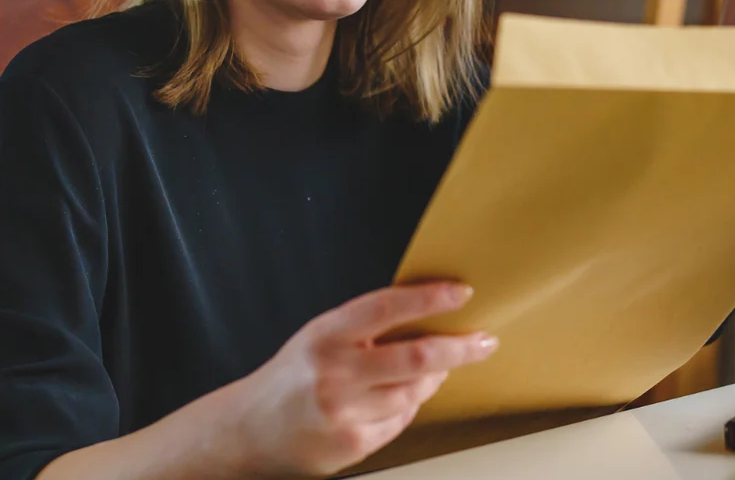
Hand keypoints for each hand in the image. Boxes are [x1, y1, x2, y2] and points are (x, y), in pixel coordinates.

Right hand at [231, 282, 497, 476]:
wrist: (249, 429)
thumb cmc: (293, 376)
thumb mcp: (321, 336)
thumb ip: (365, 327)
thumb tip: (427, 318)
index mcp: (327, 333)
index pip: (386, 307)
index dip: (428, 298)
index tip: (461, 292)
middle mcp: (335, 371)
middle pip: (416, 357)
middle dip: (460, 347)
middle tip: (484, 340)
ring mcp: (343, 411)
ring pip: (415, 391)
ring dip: (433, 378)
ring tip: (436, 368)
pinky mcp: (352, 443)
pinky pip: (400, 420)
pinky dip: (407, 408)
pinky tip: (396, 399)